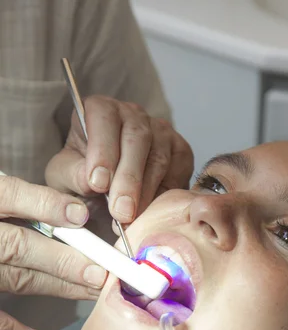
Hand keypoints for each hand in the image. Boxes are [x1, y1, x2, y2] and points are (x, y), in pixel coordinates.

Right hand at [0, 175, 106, 329]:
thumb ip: (18, 200)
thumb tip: (73, 212)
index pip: (7, 196)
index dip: (44, 205)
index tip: (80, 215)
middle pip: (18, 245)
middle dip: (65, 257)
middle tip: (104, 267)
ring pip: (20, 279)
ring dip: (64, 286)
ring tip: (99, 290)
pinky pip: (3, 329)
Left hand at [45, 95, 193, 223]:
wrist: (108, 194)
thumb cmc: (84, 179)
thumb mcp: (65, 178)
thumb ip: (71, 175)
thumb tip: (91, 181)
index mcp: (100, 110)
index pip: (103, 117)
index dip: (102, 150)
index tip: (97, 184)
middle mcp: (133, 115)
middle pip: (137, 139)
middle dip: (128, 178)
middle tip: (120, 211)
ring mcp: (161, 131)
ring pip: (159, 158)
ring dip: (145, 192)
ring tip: (131, 218)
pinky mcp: (180, 151)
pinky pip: (177, 171)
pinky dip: (164, 194)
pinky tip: (149, 212)